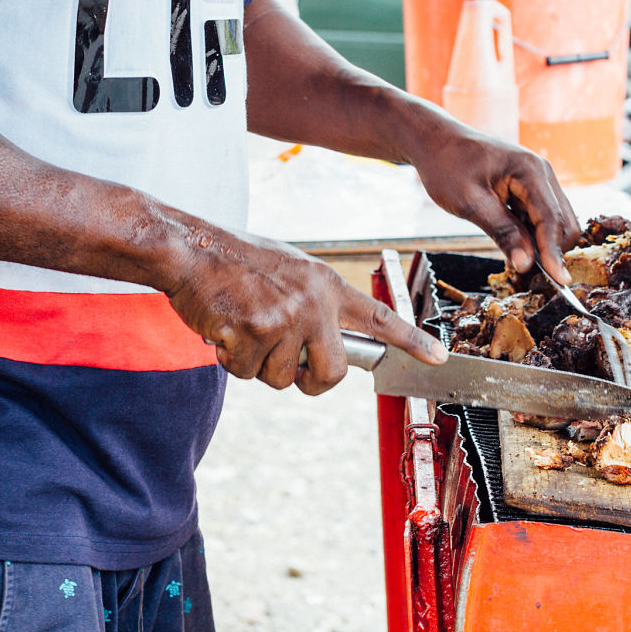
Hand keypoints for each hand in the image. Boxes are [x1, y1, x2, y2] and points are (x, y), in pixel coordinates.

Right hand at [165, 232, 445, 393]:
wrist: (192, 250)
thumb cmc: (238, 262)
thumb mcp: (293, 272)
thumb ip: (316, 305)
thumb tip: (326, 349)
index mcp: (327, 286)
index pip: (379, 317)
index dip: (411, 341)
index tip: (438, 358)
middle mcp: (313, 304)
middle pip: (331, 374)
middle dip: (312, 382)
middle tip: (293, 369)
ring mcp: (283, 320)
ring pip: (282, 378)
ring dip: (260, 365)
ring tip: (245, 326)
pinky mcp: (251, 334)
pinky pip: (246, 372)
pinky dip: (232, 359)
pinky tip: (225, 328)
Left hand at [412, 128, 580, 282]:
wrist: (436, 142)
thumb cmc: (447, 165)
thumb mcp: (470, 203)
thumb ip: (502, 232)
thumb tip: (526, 265)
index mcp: (530, 170)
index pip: (551, 218)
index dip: (555, 253)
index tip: (559, 282)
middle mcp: (542, 173)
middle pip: (564, 222)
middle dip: (553, 250)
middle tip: (530, 275)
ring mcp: (539, 181)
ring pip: (557, 222)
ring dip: (543, 245)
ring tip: (516, 260)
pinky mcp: (531, 189)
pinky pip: (542, 218)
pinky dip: (533, 236)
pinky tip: (513, 245)